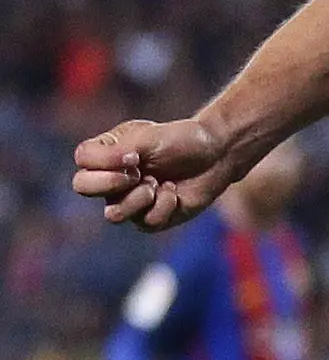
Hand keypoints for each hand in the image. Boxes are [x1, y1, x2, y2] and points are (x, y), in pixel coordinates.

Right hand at [73, 118, 235, 231]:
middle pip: (83, 188)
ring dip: (139, 198)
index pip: (82, 160)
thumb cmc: (181, 141)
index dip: (104, 162)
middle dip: (111, 183)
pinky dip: (163, 204)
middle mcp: (113, 179)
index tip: (134, 155)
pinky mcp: (151, 218)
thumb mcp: (147, 137)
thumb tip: (102, 169)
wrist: (216, 155)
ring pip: (113, 214)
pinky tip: (174, 192)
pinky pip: (146, 222)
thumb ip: (116, 151)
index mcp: (107, 155)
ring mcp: (130, 201)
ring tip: (158, 183)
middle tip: (139, 173)